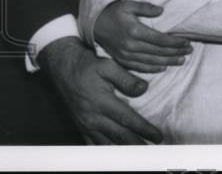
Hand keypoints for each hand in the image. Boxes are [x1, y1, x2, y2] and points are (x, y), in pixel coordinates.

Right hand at [38, 36, 161, 143]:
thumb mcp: (108, 66)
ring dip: (123, 151)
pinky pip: (93, 143)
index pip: (127, 120)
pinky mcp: (80, 127)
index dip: (144, 129)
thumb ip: (126, 79)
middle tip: (152, 151)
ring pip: (106, 143)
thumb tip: (144, 89)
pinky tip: (115, 154)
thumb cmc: (88, 66)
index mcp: (102, 102)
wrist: (63, 69)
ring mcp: (85, 124)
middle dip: (137, 144)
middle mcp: (93, 117)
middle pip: (119, 136)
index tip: (157, 136)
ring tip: (137, 155)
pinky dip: (105, 150)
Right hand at [94, 0, 191, 72]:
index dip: (176, 43)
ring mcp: (125, 55)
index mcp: (134, 31)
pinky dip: (152, 69)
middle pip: (158, 52)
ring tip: (181, 61)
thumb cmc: (113, 12)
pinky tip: (163, 68)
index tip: (187, 42)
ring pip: (151, 62)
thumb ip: (146, 7)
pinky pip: (139, 67)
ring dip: (168, 62)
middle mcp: (131, 45)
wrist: (93, 23)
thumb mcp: (128, 5)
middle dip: (176, 52)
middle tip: (190, 51)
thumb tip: (162, 10)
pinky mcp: (121, 60)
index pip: (160, 40)